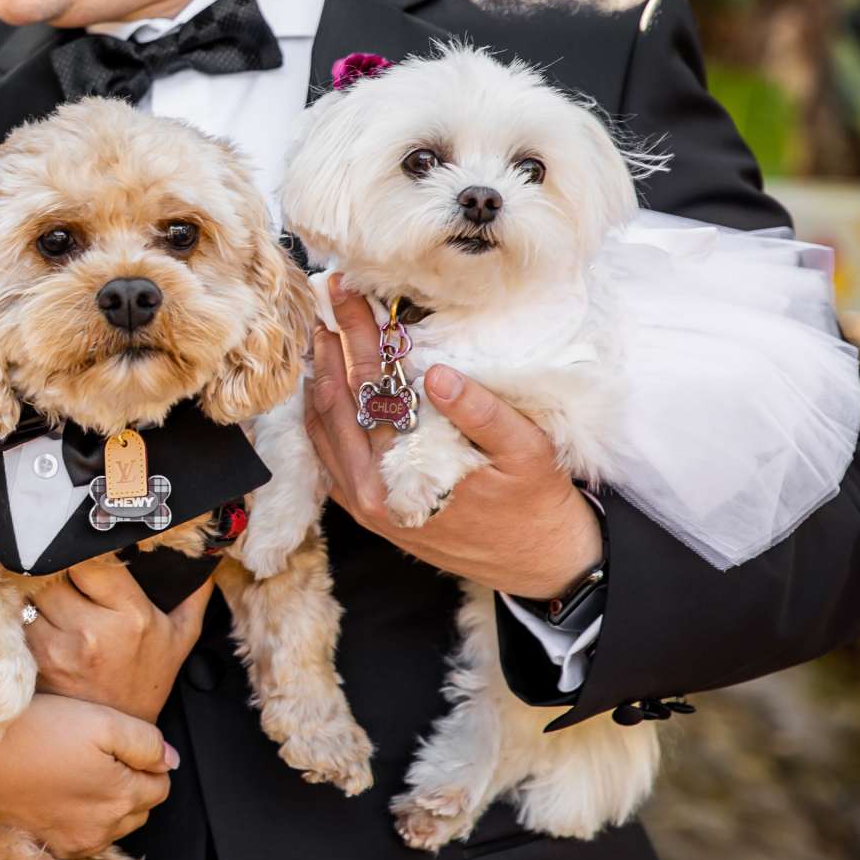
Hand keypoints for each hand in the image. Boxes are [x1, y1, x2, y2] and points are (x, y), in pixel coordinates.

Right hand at [0, 692, 176, 858]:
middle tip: (95, 750)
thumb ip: (145, 741)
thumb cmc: (29, 735)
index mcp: (122, 798)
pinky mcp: (45, 845)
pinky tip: (53, 788)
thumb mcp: (99, 719)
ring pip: (108, 823)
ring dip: (102, 800)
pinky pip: (77, 833)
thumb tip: (168, 760)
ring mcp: (72, 842)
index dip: (146, 759)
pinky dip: (74, 814)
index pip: (161, 786)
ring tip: (72, 767)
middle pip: (137, 808)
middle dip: (128, 781)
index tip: (119, 740)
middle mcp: (102, 830)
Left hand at [25, 554, 214, 722]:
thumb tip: (202, 553)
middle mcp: (93, 631)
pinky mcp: (37, 664)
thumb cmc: (149, 677)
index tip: (81, 552)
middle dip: (55, 570)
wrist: (122, 729)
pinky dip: (25, 616)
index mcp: (131, 615)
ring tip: (50, 594)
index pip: (89, 560)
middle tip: (62, 572)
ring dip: (35, 592)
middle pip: (54, 574)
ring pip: (31, 596)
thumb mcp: (181, 635)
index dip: (80, 552)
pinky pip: (20, 623)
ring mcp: (60, 649)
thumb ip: (192, 591)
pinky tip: (39, 618)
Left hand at [306, 278, 600, 599]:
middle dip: (332, 350)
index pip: (371, 388)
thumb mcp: (526, 452)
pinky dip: (321, 423)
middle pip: (339, 406)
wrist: (539, 564)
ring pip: (323, 435)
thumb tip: (437, 373)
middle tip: (327, 305)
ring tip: (322, 338)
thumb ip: (481, 413)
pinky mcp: (370, 515)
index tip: (347, 295)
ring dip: (320, 382)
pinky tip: (324, 393)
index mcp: (410, 471)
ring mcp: (367, 506)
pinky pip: (329, 464)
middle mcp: (376, 492)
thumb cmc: (536, 504)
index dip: (357, 336)